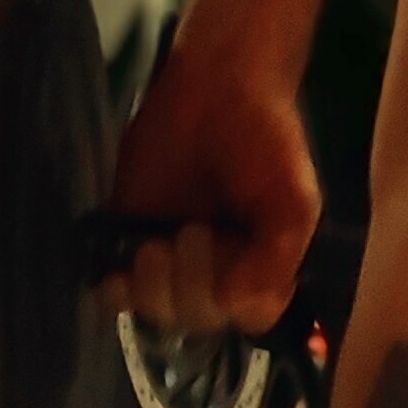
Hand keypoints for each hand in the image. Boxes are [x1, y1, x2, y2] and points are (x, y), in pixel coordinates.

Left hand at [104, 32, 320, 333]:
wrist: (216, 88)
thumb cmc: (266, 140)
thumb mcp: (294, 201)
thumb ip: (277, 258)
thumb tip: (234, 305)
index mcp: (265, 268)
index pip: (251, 317)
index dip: (237, 304)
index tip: (232, 270)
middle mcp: (218, 272)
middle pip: (200, 319)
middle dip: (192, 287)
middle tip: (194, 231)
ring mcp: (171, 260)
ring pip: (158, 311)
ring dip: (154, 289)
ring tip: (156, 244)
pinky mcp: (128, 239)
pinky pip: (117, 293)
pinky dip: (114, 293)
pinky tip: (115, 277)